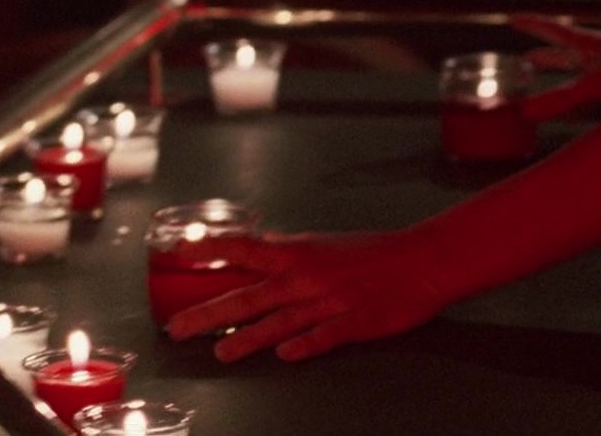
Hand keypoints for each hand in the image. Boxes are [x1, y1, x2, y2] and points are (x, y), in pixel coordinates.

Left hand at [163, 231, 453, 362]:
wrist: (422, 260)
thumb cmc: (374, 252)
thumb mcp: (325, 244)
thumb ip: (290, 253)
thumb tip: (259, 251)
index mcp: (298, 253)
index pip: (245, 249)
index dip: (211, 249)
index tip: (180, 252)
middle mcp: (307, 277)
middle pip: (250, 296)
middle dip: (210, 313)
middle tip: (178, 328)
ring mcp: (330, 301)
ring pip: (280, 321)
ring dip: (248, 338)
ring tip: (221, 354)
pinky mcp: (354, 322)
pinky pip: (325, 336)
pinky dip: (305, 344)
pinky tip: (285, 356)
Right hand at [511, 17, 600, 121]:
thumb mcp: (600, 85)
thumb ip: (565, 100)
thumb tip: (528, 110)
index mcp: (592, 47)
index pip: (555, 31)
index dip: (533, 25)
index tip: (513, 17)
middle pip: (569, 49)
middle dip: (547, 54)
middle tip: (526, 59)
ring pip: (588, 65)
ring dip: (570, 71)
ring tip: (561, 81)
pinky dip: (598, 89)